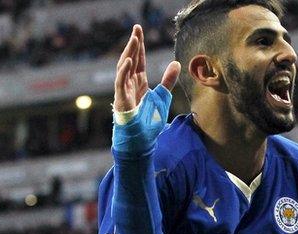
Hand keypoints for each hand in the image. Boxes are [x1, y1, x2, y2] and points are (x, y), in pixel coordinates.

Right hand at [112, 25, 180, 155]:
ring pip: (124, 67)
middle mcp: (130, 84)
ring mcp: (124, 91)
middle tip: (136, 28)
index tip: (139, 30)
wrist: (141, 141)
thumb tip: (176, 63)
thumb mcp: (163, 97)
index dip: (139, 45)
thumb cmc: (148, 122)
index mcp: (139, 82)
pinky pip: (121, 83)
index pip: (139, 60)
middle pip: (130, 59)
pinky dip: (124, 71)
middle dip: (133, 44)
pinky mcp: (122, 100)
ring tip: (134, 40)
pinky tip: (130, 60)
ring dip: (129, 53)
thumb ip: (168, 80)